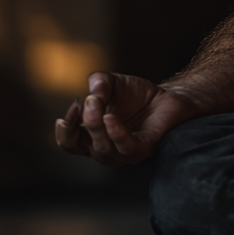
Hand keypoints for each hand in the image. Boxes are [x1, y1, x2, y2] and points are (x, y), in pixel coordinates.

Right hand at [55, 71, 197, 165]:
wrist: (168, 96)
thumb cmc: (137, 95)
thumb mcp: (112, 82)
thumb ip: (98, 82)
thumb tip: (91, 95)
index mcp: (91, 137)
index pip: (69, 142)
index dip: (65, 128)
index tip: (74, 106)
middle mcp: (105, 148)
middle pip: (82, 146)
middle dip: (83, 122)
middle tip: (89, 101)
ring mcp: (123, 152)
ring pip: (103, 149)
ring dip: (96, 127)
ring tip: (98, 105)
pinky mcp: (144, 148)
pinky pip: (127, 148)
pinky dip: (117, 134)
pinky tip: (111, 119)